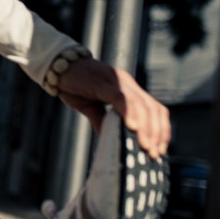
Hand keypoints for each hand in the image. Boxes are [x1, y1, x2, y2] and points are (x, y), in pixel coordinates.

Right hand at [56, 57, 170, 158]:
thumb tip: (111, 141)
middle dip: (156, 132)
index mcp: (128, 89)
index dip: (161, 129)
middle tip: (153, 153)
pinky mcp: (101, 81)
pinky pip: (119, 96)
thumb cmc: (75, 85)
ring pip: (139, 103)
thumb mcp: (91, 107)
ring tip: (145, 145)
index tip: (160, 149)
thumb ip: (103, 121)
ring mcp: (115, 80)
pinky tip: (131, 126)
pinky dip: (128, 111)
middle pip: (152, 108)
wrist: (58, 65)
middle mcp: (126, 83)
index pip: (154, 109)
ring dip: (145, 126)